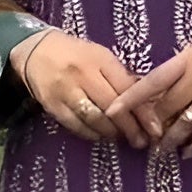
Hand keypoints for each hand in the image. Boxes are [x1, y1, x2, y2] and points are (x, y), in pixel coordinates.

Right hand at [9, 30, 149, 147]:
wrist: (36, 50)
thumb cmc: (76, 54)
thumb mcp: (101, 57)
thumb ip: (121, 77)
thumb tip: (147, 104)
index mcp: (100, 59)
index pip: (127, 89)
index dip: (143, 112)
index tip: (155, 128)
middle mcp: (83, 74)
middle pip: (112, 107)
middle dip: (130, 128)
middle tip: (141, 141)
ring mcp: (66, 91)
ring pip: (95, 119)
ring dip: (112, 133)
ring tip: (123, 139)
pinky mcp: (52, 105)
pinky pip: (76, 126)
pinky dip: (91, 134)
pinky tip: (101, 136)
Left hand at [103, 26, 191, 156]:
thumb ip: (178, 69)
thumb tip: (155, 93)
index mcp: (186, 60)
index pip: (152, 81)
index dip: (130, 98)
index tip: (112, 111)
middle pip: (166, 108)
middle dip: (152, 127)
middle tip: (141, 140)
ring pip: (185, 125)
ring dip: (171, 141)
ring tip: (162, 151)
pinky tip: (189, 153)